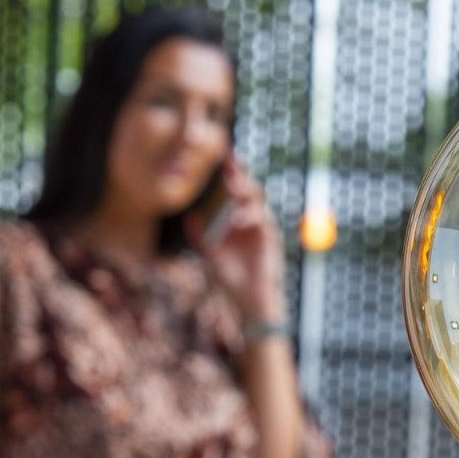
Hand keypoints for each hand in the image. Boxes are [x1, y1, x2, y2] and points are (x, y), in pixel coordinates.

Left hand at [188, 155, 286, 322]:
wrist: (249, 299)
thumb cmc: (231, 277)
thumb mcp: (209, 254)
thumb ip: (200, 234)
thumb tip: (189, 215)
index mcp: (233, 217)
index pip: (230, 190)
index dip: (227, 174)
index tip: (219, 158)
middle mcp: (248, 216)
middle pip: (245, 187)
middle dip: (239, 173)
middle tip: (230, 162)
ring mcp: (260, 224)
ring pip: (256, 198)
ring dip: (245, 190)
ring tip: (232, 186)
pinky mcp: (269, 235)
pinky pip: (261, 218)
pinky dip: (249, 216)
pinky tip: (237, 220)